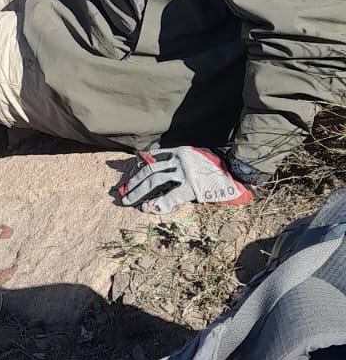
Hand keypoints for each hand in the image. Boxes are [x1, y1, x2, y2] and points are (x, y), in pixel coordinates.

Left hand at [119, 146, 253, 213]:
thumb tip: (162, 167)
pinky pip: (170, 196)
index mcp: (180, 151)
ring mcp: (184, 173)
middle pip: (150, 169)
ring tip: (127, 199)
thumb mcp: (196, 155)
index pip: (153, 156)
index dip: (139, 164)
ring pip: (155, 180)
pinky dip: (158, 202)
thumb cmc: (217, 165)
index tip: (127, 170)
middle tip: (121, 191)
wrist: (236, 170)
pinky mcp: (192, 187)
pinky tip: (148, 208)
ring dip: (138, 190)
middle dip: (134, 181)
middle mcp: (179, 159)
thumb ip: (180, 160)